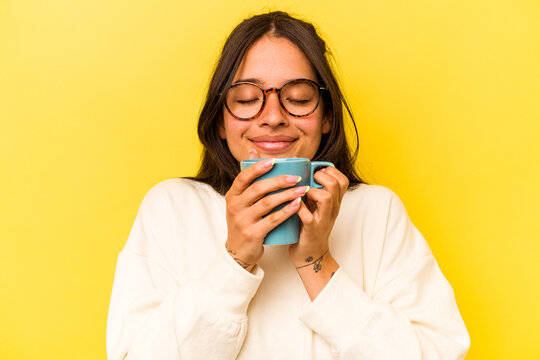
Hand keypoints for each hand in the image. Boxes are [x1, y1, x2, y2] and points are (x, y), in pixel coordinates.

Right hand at [224, 151, 307, 270]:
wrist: (238, 252)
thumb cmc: (244, 222)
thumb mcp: (240, 201)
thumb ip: (248, 179)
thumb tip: (253, 152)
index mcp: (232, 196)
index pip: (243, 177)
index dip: (258, 168)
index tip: (274, 161)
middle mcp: (235, 207)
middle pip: (258, 189)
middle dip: (279, 181)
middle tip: (296, 177)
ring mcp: (243, 221)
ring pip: (268, 203)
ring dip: (287, 194)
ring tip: (302, 189)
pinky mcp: (253, 234)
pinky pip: (273, 219)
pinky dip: (287, 211)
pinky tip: (298, 204)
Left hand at [288, 166, 348, 267]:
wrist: (310, 254)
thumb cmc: (309, 226)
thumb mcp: (317, 207)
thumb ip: (314, 191)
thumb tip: (302, 171)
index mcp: (335, 202)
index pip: (342, 180)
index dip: (330, 171)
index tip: (316, 172)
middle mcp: (332, 210)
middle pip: (335, 184)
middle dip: (321, 177)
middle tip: (309, 181)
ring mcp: (323, 220)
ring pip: (326, 197)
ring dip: (312, 191)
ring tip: (303, 194)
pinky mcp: (312, 230)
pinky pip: (307, 216)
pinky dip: (299, 207)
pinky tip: (293, 204)